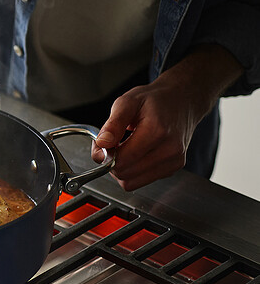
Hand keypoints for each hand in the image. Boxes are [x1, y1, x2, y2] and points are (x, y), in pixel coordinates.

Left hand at [91, 45, 242, 190]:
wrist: (182, 101)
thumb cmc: (154, 101)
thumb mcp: (127, 102)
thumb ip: (113, 124)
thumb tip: (102, 143)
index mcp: (157, 131)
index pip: (121, 161)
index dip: (105, 155)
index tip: (103, 144)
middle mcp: (169, 150)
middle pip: (125, 174)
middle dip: (111, 162)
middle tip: (112, 145)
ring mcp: (174, 161)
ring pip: (132, 182)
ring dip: (121, 169)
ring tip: (124, 149)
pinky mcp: (173, 168)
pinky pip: (142, 180)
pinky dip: (133, 171)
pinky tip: (136, 153)